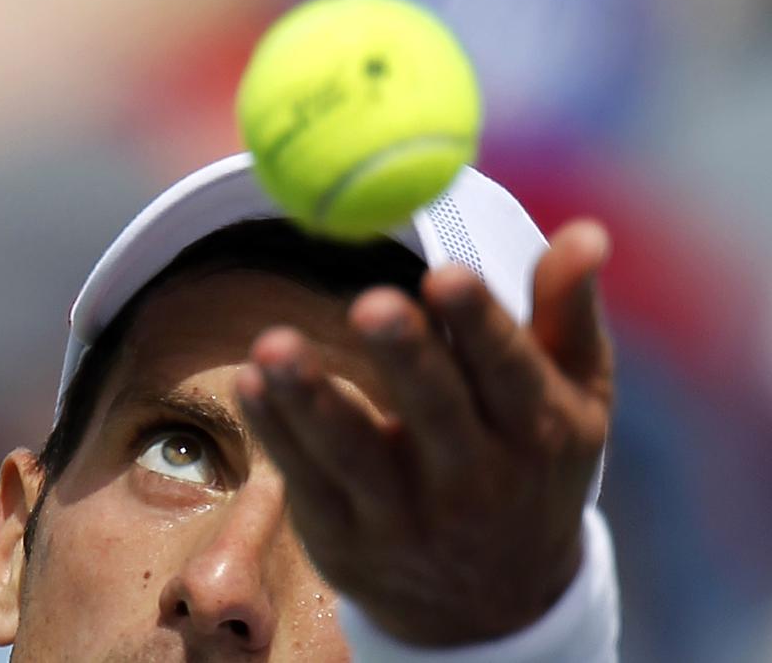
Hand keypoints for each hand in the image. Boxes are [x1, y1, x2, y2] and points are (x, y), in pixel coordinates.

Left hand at [235, 220, 613, 645]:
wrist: (490, 606)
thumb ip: (569, 312)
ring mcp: (403, 516)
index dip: (479, 325)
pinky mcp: (343, 538)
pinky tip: (250, 383)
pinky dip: (276, 432)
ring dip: (310, 400)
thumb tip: (585, 230)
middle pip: (434, 413)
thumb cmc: (533, 472)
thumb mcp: (574, 399)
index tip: (446, 276)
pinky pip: (305, 480)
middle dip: (404, 359)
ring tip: (274, 347)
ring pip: (353, 454)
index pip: (509, 373)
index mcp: (536, 433)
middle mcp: (474, 481)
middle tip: (371, 304)